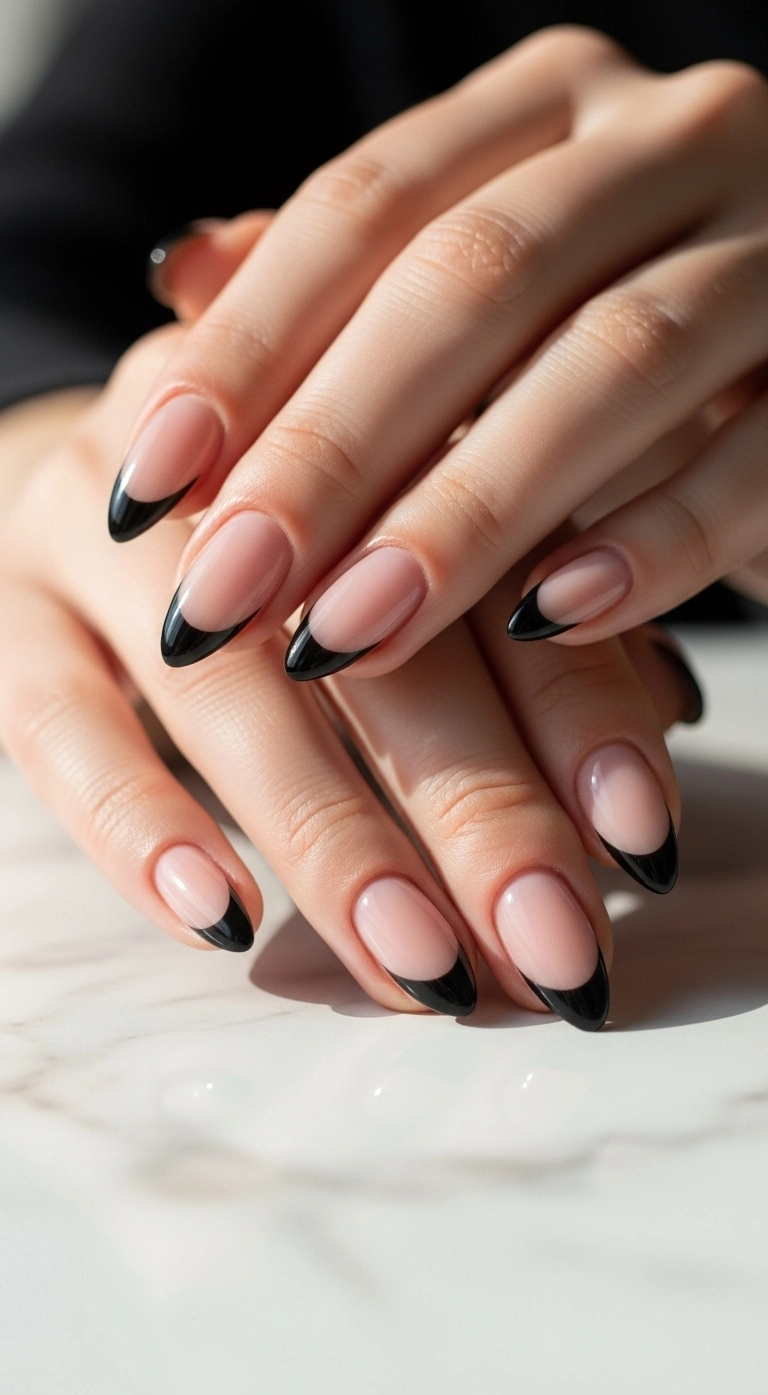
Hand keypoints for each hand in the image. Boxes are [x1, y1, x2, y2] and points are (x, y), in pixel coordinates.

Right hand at [0, 327, 696, 1029]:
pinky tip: (220, 918)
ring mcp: (107, 521)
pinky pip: (57, 721)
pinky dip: (140, 824)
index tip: (641, 844)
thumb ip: (527, 614)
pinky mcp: (3, 601)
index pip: (498, 564)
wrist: (83, 478)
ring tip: (420, 967)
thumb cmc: (282, 534)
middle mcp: (242, 454)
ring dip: (333, 836)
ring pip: (227, 683)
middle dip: (479, 803)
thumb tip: (670, 719)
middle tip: (557, 946)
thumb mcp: (409, 547)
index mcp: (370, 415)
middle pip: (376, 630)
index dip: (578, 704)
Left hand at [106, 27, 767, 676]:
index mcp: (555, 108)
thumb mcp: (491, 290)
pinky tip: (547, 618)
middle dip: (333, 447)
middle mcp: (673, 141)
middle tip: (225, 587)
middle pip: (474, 277)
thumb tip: (179, 275)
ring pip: (612, 363)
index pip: (370, 202)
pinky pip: (754, 458)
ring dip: (467, 511)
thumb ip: (355, 280)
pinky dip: (652, 544)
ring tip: (349, 628)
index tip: (147, 482)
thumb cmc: (633, 334)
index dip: (248, 345)